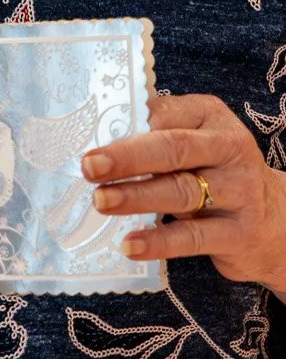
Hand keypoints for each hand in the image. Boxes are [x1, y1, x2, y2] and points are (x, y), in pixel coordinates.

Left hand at [84, 92, 285, 294]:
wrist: (279, 224)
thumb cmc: (219, 174)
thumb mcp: (200, 143)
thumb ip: (163, 136)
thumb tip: (105, 140)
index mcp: (213, 118)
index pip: (168, 113)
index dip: (130, 123)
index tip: (93, 133)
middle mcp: (230, 150)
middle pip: (173, 149)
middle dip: (128, 157)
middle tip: (91, 166)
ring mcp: (239, 192)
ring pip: (180, 192)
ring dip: (136, 197)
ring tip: (101, 201)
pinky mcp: (239, 234)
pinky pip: (192, 238)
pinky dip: (158, 241)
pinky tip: (129, 244)